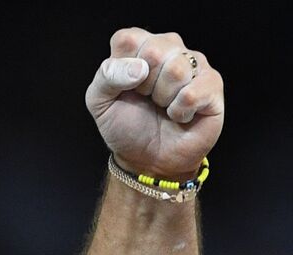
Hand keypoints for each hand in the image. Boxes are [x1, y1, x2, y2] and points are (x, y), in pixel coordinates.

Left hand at [85, 27, 223, 179]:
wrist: (148, 159)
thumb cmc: (126, 127)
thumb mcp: (99, 103)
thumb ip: (106, 77)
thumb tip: (138, 67)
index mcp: (139, 48)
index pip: (128, 39)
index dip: (123, 69)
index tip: (126, 88)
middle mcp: (169, 49)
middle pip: (154, 51)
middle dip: (143, 86)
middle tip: (146, 99)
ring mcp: (194, 64)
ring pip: (175, 70)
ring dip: (162, 98)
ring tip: (163, 106)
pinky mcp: (212, 84)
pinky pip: (192, 93)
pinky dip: (179, 112)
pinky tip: (180, 114)